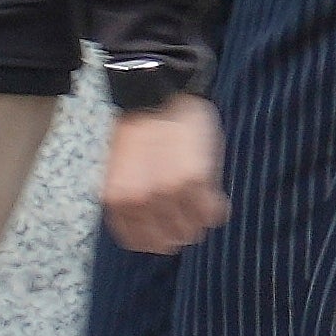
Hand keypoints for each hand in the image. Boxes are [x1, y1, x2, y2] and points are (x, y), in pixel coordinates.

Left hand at [100, 94, 224, 253]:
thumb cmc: (140, 130)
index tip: (166, 230)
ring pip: (192, 231)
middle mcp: (141, 202)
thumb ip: (132, 201)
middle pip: (169, 241)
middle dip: (180, 231)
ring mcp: (169, 192)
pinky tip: (216, 197)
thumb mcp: (122, 170)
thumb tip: (153, 224)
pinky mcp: (196, 180)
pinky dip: (216, 210)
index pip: (140, 242)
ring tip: (201, 203)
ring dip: (199, 221)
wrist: (157, 93)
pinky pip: (211, 213)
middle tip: (187, 215)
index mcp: (118, 201)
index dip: (156, 239)